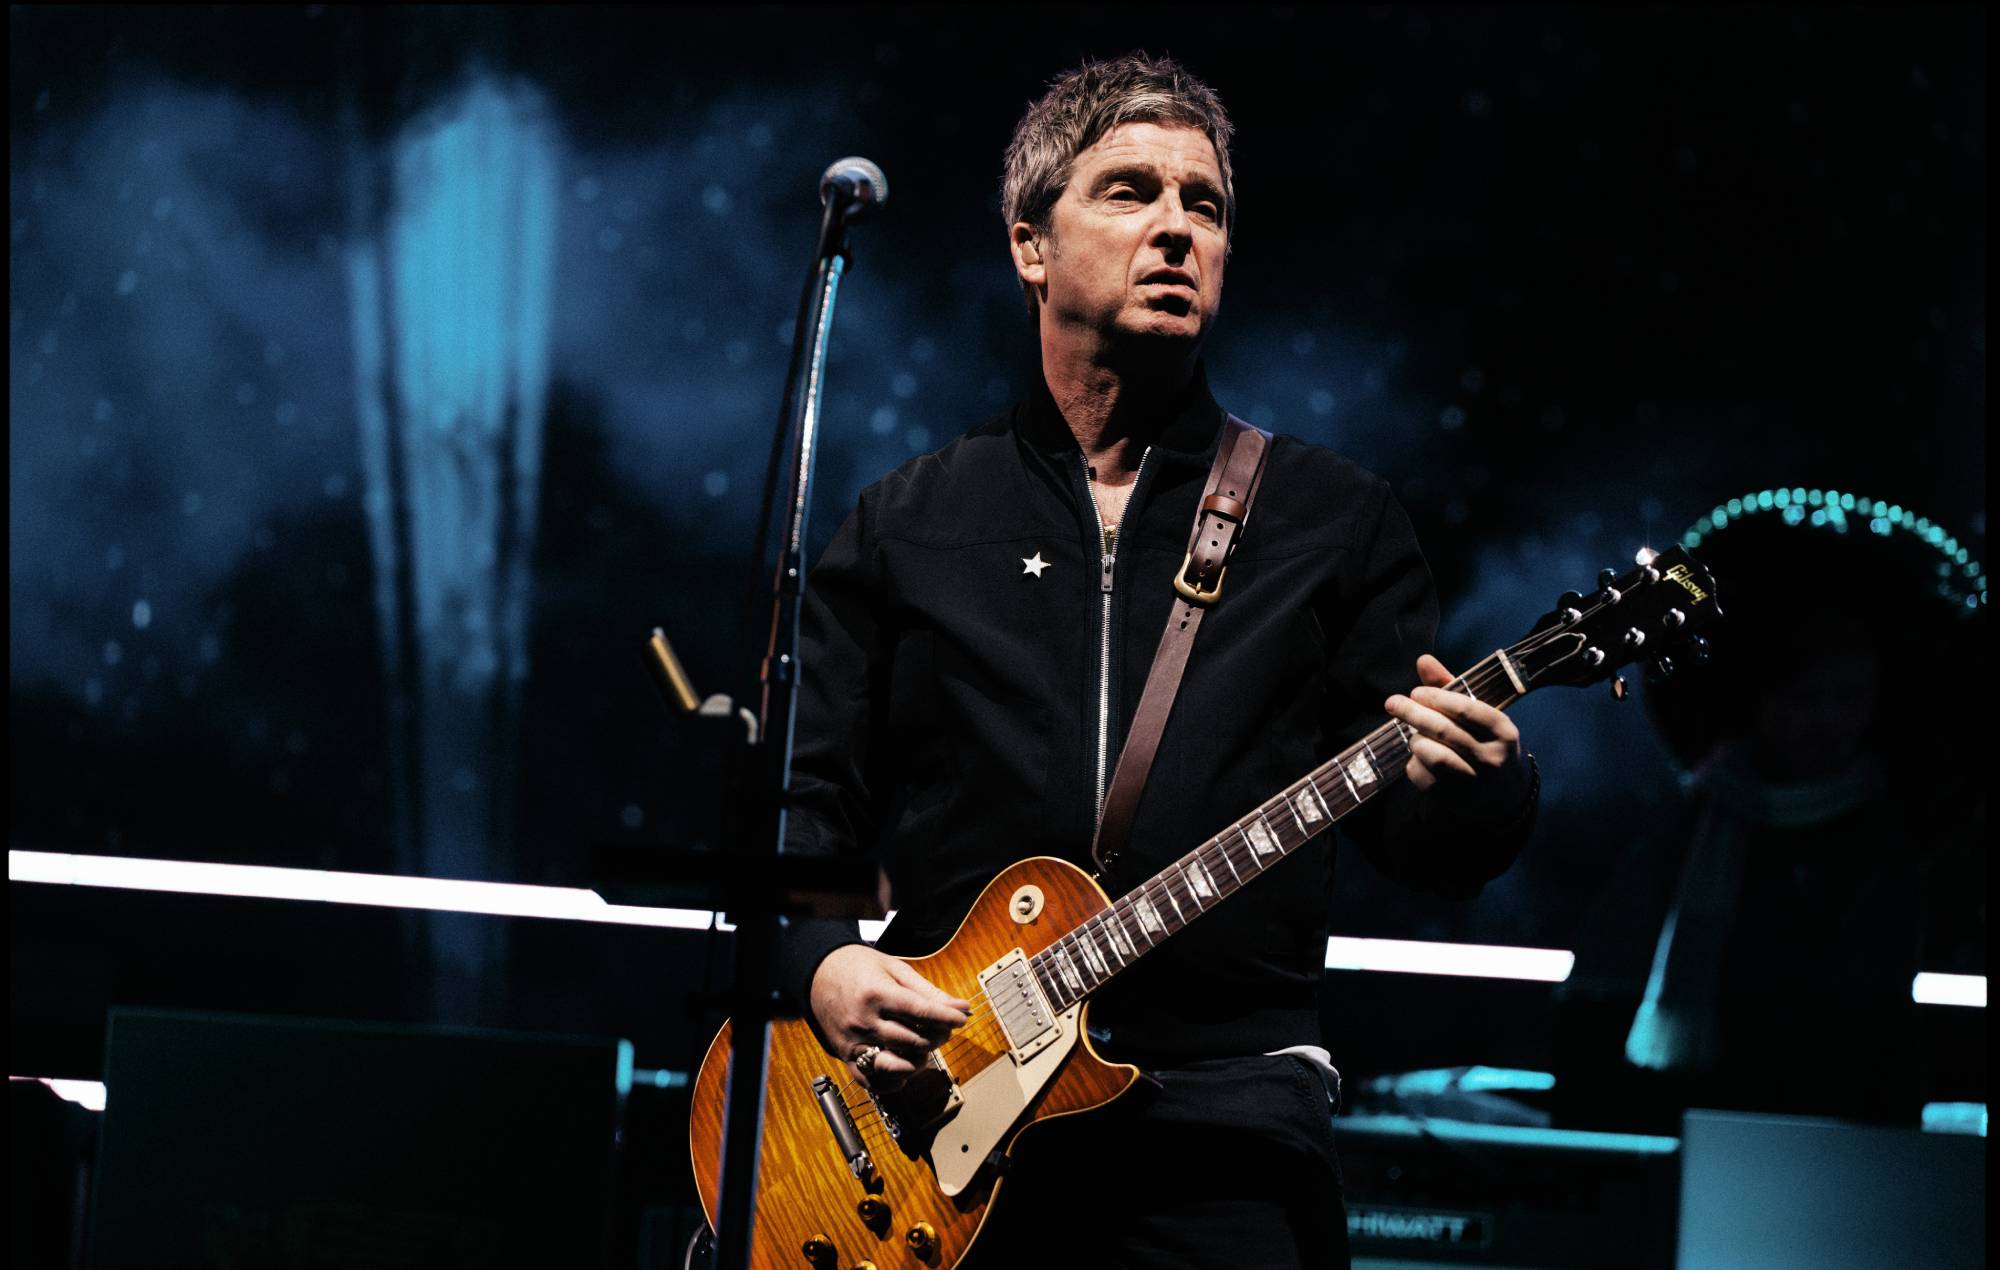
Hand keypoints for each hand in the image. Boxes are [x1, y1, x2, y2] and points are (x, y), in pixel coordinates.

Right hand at [809, 944, 972, 1089]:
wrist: (817, 973)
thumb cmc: (858, 967)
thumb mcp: (894, 968)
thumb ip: (927, 991)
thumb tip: (959, 1007)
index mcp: (878, 995)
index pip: (921, 1013)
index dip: (947, 1018)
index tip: (961, 1018)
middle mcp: (865, 1021)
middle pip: (913, 1041)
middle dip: (937, 1037)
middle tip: (942, 1029)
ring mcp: (854, 1042)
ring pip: (896, 1066)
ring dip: (919, 1060)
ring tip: (924, 1047)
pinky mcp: (846, 1057)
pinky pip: (872, 1081)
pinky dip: (894, 1080)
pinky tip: (904, 1066)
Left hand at [1384, 653, 1529, 823]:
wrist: (1505, 795)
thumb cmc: (1486, 742)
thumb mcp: (1479, 715)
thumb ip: (1450, 687)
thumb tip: (1423, 660)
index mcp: (1503, 731)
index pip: (1466, 709)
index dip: (1436, 697)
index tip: (1416, 692)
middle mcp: (1492, 757)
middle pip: (1443, 730)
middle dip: (1413, 713)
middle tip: (1393, 702)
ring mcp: (1475, 781)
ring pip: (1432, 754)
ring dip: (1415, 740)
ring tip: (1415, 735)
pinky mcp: (1456, 799)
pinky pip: (1423, 776)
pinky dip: (1414, 763)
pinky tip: (1419, 758)